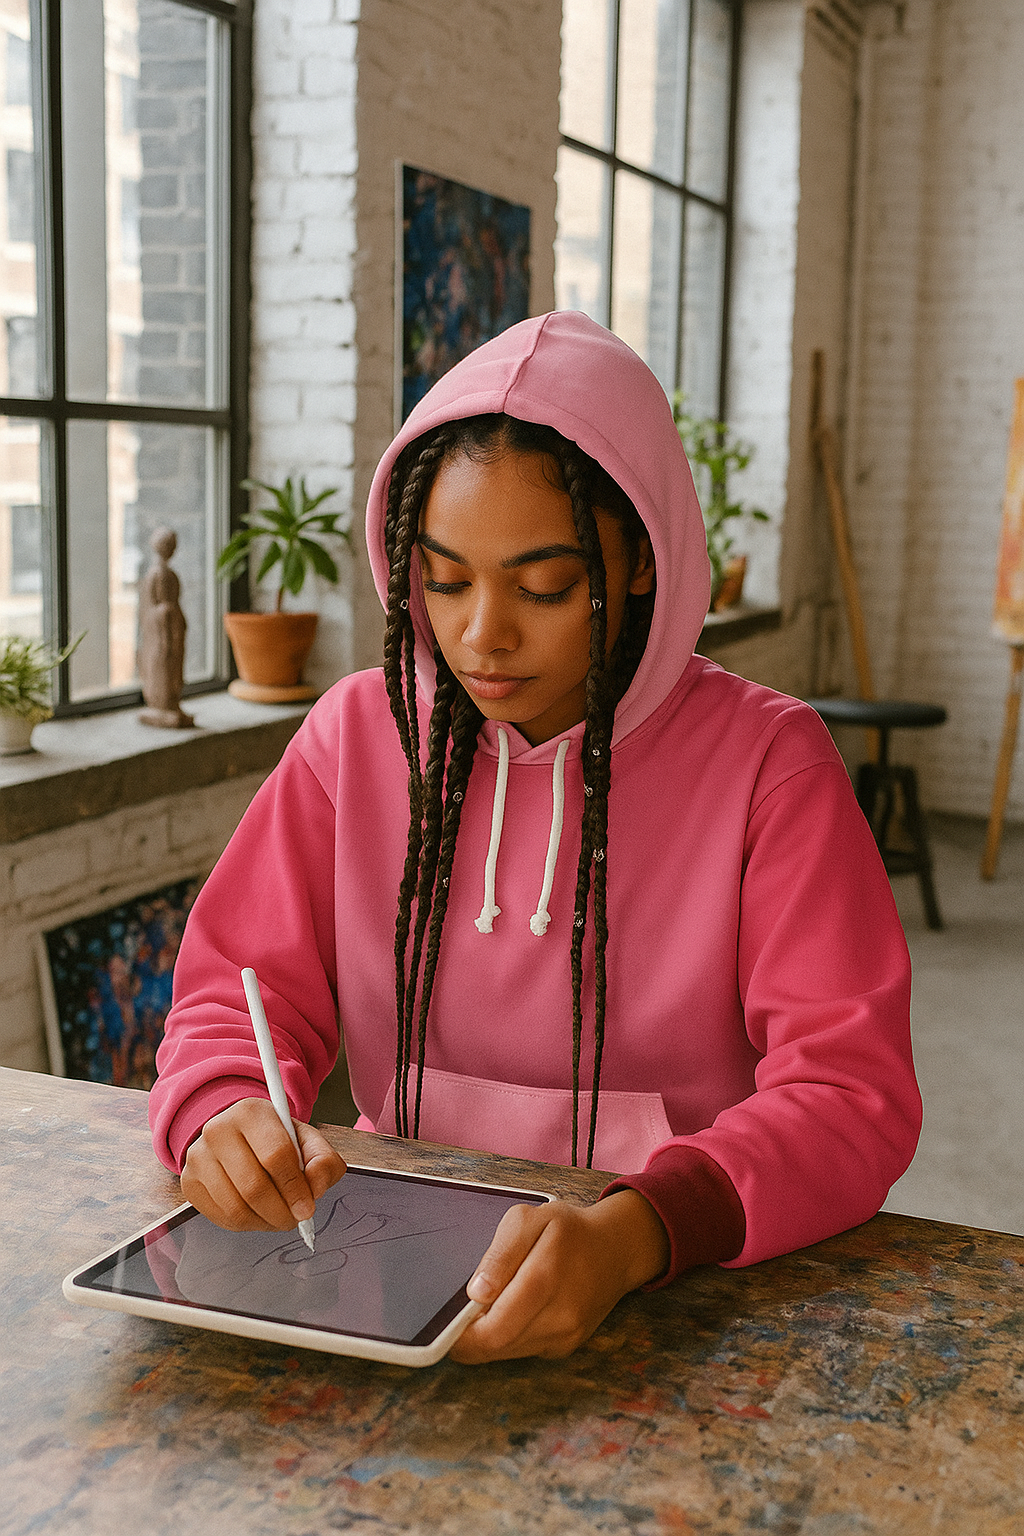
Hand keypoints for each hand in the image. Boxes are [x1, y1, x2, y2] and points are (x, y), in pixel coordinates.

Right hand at [180, 1097, 346, 1232]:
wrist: (236, 1136)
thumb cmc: (275, 1139)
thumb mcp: (306, 1140)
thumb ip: (323, 1161)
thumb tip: (316, 1187)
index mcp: (251, 1112)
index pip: (276, 1155)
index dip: (295, 1188)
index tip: (308, 1208)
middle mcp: (218, 1130)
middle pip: (254, 1187)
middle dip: (281, 1212)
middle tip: (295, 1219)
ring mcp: (198, 1157)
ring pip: (236, 1208)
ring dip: (265, 1222)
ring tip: (279, 1217)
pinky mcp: (190, 1182)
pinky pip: (222, 1217)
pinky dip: (247, 1224)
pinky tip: (258, 1213)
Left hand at [449, 1188, 669, 1362]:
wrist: (616, 1249)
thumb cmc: (567, 1230)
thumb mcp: (527, 1220)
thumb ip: (499, 1255)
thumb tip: (476, 1294)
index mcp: (544, 1278)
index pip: (493, 1330)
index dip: (461, 1337)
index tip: (444, 1325)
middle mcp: (559, 1317)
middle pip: (497, 1347)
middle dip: (470, 1338)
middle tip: (460, 1317)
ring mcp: (566, 1337)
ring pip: (509, 1352)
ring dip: (490, 1337)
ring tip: (491, 1306)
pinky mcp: (567, 1347)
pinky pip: (525, 1350)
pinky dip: (510, 1336)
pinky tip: (515, 1311)